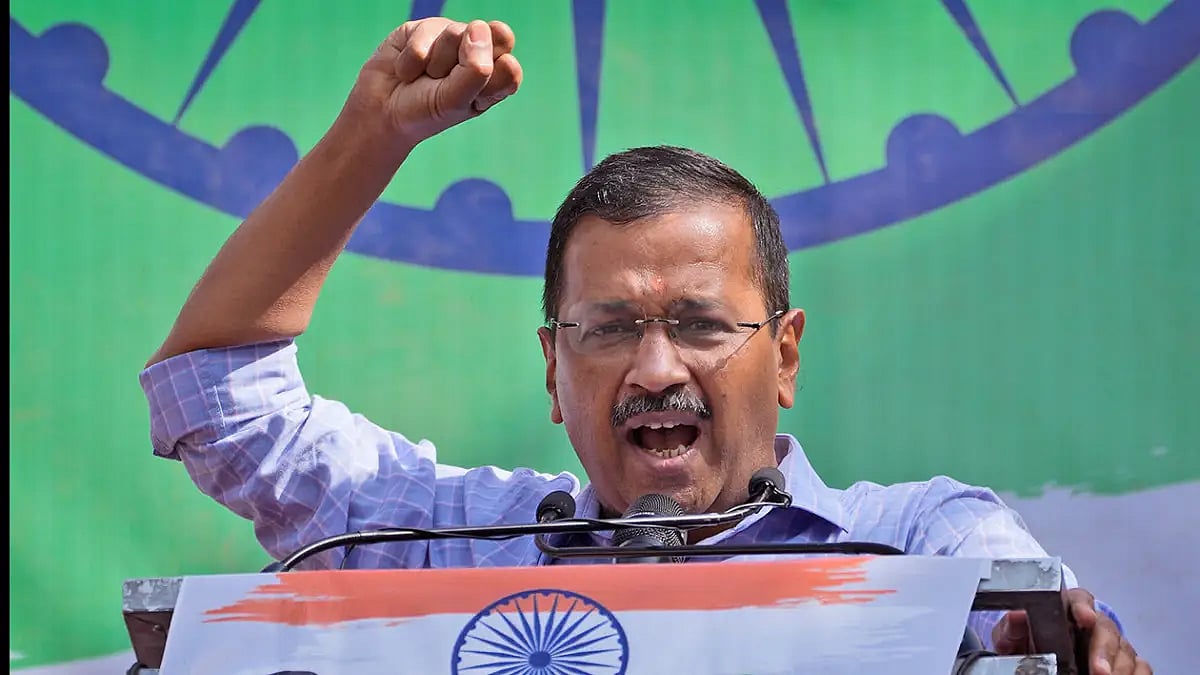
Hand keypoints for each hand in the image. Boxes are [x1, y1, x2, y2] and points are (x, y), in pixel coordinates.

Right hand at [344, 17, 521, 147]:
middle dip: (462, 63)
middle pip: (486, 39)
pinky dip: (412, 60)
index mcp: (494, 78)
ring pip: (454, 34)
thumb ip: (476, 69)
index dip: (491, 75)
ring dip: (434, 64)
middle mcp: (477, 53)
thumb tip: (479, 26)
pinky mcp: (426, 28)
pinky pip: (425, 35)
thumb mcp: (454, 101)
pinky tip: (406, 70)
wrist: (381, 111)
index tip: (477, 91)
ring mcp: (452, 38)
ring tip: (424, 77)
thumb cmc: (424, 111)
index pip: (509, 66)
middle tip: (445, 82)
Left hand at [992, 588, 1150, 673]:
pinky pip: (1140, 666)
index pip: (1080, 599)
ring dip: (1120, 668)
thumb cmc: (1028, 642)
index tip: (1085, 618)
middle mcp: (1094, 623)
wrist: (1039, 656)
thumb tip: (1015, 617)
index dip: (1083, 607)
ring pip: (1125, 650)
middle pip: (1106, 628)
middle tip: (1098, 670)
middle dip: (1104, 650)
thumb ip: (1013, 628)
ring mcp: (1112, 644)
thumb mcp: (1014, 635)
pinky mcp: (1124, 663)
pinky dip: (1137, 674)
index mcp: (1067, 608)